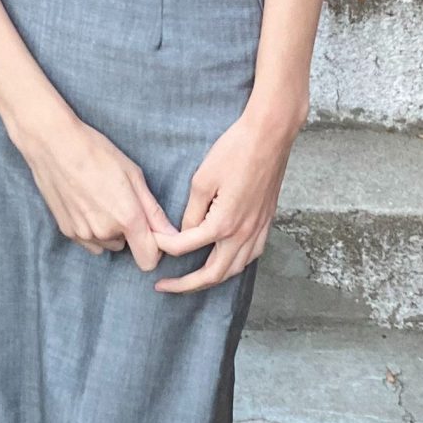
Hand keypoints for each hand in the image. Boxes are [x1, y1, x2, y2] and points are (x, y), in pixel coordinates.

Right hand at [19, 113, 188, 271]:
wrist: (54, 145)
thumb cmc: (97, 153)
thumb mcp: (134, 176)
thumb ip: (154, 212)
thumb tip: (172, 235)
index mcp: (127, 218)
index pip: (148, 260)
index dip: (155, 248)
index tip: (151, 230)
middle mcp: (105, 233)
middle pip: (128, 248)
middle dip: (129, 232)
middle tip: (120, 201)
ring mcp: (83, 234)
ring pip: (108, 244)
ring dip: (110, 230)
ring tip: (100, 200)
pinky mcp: (66, 232)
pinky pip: (89, 240)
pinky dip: (92, 229)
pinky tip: (85, 203)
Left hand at [152, 104, 296, 292]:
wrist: (270, 135)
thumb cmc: (236, 151)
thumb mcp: (203, 179)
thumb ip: (192, 212)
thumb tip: (186, 232)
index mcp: (224, 224)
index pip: (186, 246)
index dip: (164, 246)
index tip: (152, 240)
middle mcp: (243, 234)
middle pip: (212, 274)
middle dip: (185, 284)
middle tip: (164, 286)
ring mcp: (258, 230)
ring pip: (234, 270)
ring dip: (211, 279)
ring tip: (191, 281)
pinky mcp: (266, 223)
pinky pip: (250, 256)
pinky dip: (234, 266)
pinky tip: (223, 261)